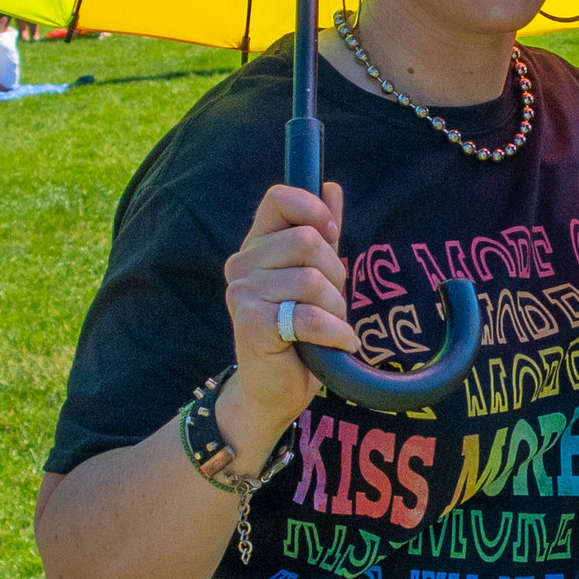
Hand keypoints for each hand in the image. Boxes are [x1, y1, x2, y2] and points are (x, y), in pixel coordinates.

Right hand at [221, 182, 355, 449]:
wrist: (275, 390)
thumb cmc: (298, 332)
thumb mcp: (316, 277)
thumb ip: (322, 234)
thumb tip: (332, 188)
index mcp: (256, 246)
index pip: (278, 199)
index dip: (312, 210)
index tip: (330, 234)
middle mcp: (243, 265)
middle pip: (307, 241)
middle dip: (335, 275)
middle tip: (330, 304)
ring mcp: (242, 294)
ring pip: (313, 281)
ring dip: (336, 310)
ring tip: (328, 329)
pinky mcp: (251, 324)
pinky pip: (309, 316)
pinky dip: (335, 333)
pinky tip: (336, 344)